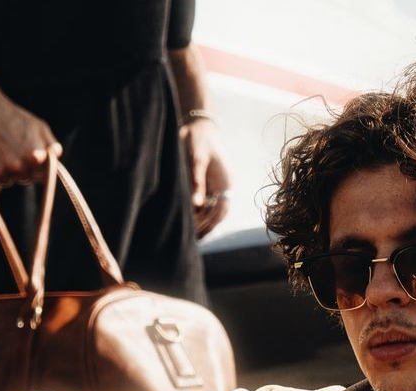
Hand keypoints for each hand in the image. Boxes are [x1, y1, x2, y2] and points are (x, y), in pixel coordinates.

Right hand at [0, 81, 60, 187]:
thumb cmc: (11, 116)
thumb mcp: (38, 126)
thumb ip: (52, 147)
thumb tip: (56, 165)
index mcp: (36, 158)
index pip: (41, 177)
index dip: (35, 165)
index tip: (27, 150)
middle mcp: (17, 167)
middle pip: (23, 179)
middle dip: (19, 167)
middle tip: (9, 147)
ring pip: (5, 182)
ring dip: (2, 171)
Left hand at [181, 118, 230, 236]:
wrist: (200, 125)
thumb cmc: (197, 139)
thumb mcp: (196, 159)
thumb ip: (196, 181)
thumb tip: (197, 205)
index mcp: (226, 181)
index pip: (222, 210)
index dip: (211, 224)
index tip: (198, 235)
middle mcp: (226, 186)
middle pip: (219, 215)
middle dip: (206, 227)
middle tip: (191, 241)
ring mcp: (220, 186)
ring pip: (214, 212)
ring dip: (203, 223)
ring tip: (189, 235)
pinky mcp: (212, 185)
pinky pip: (209, 205)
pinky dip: (200, 215)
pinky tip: (189, 221)